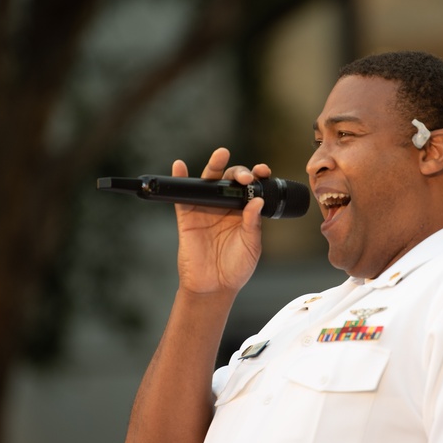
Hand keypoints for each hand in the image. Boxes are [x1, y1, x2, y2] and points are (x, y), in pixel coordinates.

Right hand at [172, 148, 266, 294]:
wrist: (214, 287)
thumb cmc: (236, 267)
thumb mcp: (251, 245)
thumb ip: (253, 223)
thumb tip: (257, 201)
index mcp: (244, 211)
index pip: (250, 188)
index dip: (257, 176)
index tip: (263, 172)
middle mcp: (225, 207)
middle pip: (230, 180)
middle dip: (239, 172)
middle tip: (245, 177)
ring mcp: (206, 209)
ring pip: (209, 182)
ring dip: (214, 166)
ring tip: (221, 155)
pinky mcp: (188, 217)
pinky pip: (182, 196)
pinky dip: (180, 179)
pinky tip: (179, 166)